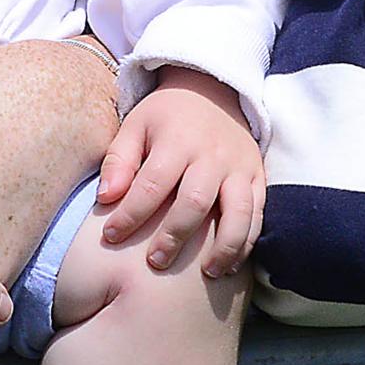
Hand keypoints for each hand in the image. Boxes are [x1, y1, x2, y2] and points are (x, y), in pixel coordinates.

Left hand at [96, 68, 264, 274]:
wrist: (212, 90)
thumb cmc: (165, 116)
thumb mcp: (135, 126)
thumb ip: (119, 161)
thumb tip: (106, 198)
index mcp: (177, 140)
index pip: (152, 184)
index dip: (130, 214)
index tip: (110, 236)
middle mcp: (212, 155)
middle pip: (195, 202)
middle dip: (174, 236)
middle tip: (155, 262)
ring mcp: (239, 167)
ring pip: (237, 211)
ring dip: (224, 246)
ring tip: (208, 273)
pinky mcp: (257, 176)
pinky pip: (258, 213)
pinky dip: (247, 241)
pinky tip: (231, 264)